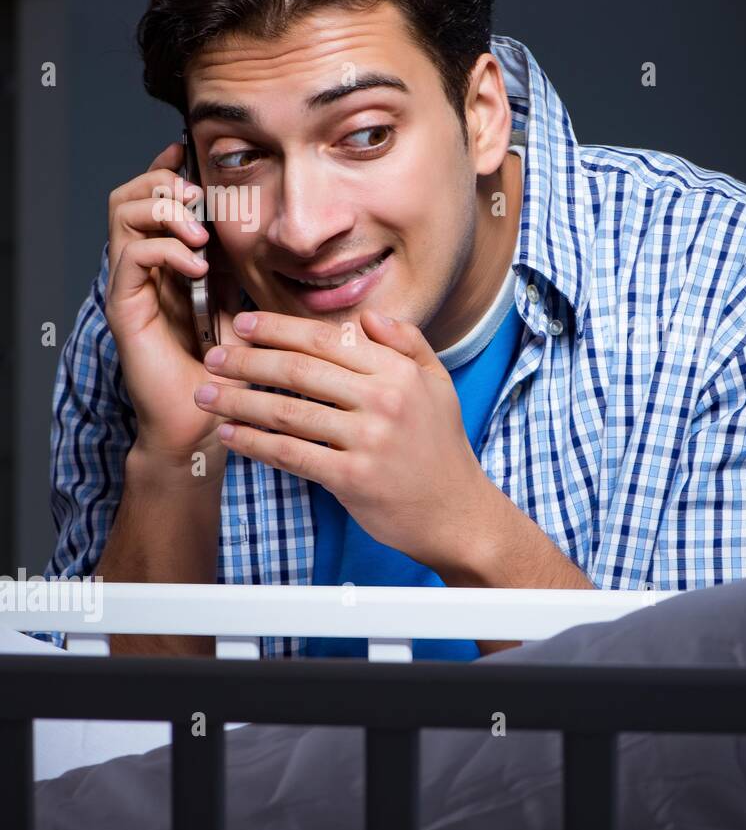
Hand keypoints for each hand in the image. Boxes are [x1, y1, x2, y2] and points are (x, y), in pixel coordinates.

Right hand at [104, 141, 253, 466]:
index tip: (191, 153)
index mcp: (172, 262)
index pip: (156, 199)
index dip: (169, 170)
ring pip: (123, 216)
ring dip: (165, 211)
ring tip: (199, 233)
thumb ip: (253, 272)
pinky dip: (165, 249)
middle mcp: (146, 268)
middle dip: (163, 184)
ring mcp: (132, 286)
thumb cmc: (231, 370)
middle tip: (198, 199)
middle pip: (130, 195)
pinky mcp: (126, 308)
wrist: (206, 421)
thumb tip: (288, 237)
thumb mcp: (250, 307)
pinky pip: (131, 258)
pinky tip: (197, 266)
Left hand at [193, 308, 497, 574]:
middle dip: (247, 360)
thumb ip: (408, 344)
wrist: (456, 513)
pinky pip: (289, 454)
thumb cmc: (442, 449)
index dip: (279, 329)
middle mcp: (384, 400)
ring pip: (286, 411)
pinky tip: (229, 434)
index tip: (244, 324)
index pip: (328, 339)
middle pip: (300, 369)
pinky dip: (253, 443)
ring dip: (238, 400)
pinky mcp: (351, 478)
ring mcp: (368, 439)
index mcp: (399, 372)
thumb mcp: (438, 385)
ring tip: (205, 395)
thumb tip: (368, 316)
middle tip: (212, 358)